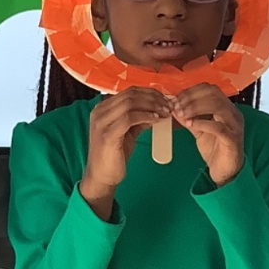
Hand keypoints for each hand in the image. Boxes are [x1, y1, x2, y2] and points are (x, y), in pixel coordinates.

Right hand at [80, 87, 170, 217]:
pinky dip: (145, 116)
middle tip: (168, 106)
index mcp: (103, 108)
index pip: (129, 92)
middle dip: (153, 98)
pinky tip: (156, 120)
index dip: (149, 93)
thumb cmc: (113, 155)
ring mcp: (102, 122)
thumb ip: (138, 119)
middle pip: (130, 94)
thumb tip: (156, 110)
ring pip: (130, 103)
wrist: (101, 176)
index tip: (165, 99)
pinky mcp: (108, 134)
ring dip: (152, 106)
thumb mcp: (127, 132)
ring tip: (165, 112)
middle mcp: (99, 111)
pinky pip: (129, 118)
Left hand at [170, 84, 243, 185]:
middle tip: (177, 106)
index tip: (177, 98)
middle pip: (214, 94)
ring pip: (217, 106)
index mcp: (226, 108)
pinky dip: (202, 123)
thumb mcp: (199, 130)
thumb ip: (189, 118)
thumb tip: (174, 108)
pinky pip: (218, 127)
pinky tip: (190, 125)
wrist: (225, 170)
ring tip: (182, 115)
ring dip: (195, 108)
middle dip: (192, 98)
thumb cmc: (215, 149)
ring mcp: (234, 126)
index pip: (210, 89)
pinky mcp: (232, 139)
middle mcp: (233, 113)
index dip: (192, 91)